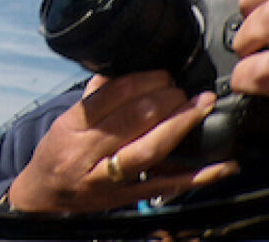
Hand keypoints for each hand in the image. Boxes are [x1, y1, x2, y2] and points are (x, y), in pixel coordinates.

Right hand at [3, 72, 235, 213]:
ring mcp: (110, 178)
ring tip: (200, 107)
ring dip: (177, 126)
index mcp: (72, 127)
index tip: (161, 74)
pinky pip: (167, 186)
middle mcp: (88, 153)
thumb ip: (95, 98)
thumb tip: (124, 71)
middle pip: (129, 122)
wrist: (46, 197)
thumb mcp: (66, 121)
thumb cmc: (57, 154)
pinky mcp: (129, 198)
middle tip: (184, 88)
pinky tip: (222, 165)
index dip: (139, 83)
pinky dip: (198, 176)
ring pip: (147, 151)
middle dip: (162, 101)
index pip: (107, 99)